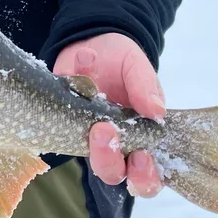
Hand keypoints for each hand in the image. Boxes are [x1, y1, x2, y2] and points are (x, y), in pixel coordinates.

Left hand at [53, 33, 163, 197]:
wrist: (90, 42)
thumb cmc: (122, 62)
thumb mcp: (137, 66)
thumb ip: (146, 87)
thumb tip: (157, 111)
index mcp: (141, 137)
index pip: (148, 174)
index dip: (145, 176)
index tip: (141, 156)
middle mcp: (114, 143)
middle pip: (113, 173)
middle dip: (110, 160)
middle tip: (106, 131)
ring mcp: (86, 135)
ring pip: (87, 158)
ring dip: (92, 148)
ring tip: (96, 124)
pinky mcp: (63, 121)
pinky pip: (60, 124)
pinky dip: (70, 100)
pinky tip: (82, 70)